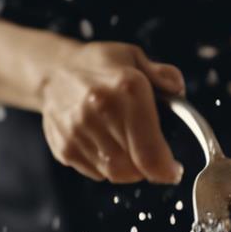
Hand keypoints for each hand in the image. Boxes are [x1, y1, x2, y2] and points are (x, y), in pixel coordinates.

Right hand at [39, 42, 184, 183]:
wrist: (53, 71)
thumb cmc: (100, 67)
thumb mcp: (135, 58)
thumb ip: (162, 75)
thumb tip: (177, 90)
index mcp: (126, 88)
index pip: (149, 151)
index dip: (165, 170)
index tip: (173, 171)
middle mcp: (100, 110)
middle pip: (133, 168)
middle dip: (148, 169)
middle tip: (152, 159)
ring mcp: (78, 131)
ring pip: (114, 173)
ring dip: (128, 169)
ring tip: (129, 149)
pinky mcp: (65, 148)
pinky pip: (95, 172)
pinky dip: (107, 167)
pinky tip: (107, 145)